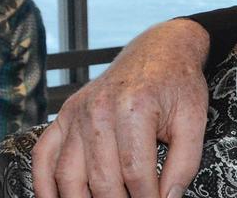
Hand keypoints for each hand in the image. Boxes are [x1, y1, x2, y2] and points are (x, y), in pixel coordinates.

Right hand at [32, 19, 210, 197]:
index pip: (135, 172)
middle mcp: (99, 110)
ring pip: (68, 175)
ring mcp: (77, 113)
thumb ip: (184, 163)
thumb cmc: (177, 84)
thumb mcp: (194, 119)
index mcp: (134, 108)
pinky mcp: (64, 116)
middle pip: (101, 179)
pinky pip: (42, 157)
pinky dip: (44, 185)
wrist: (160, 51)